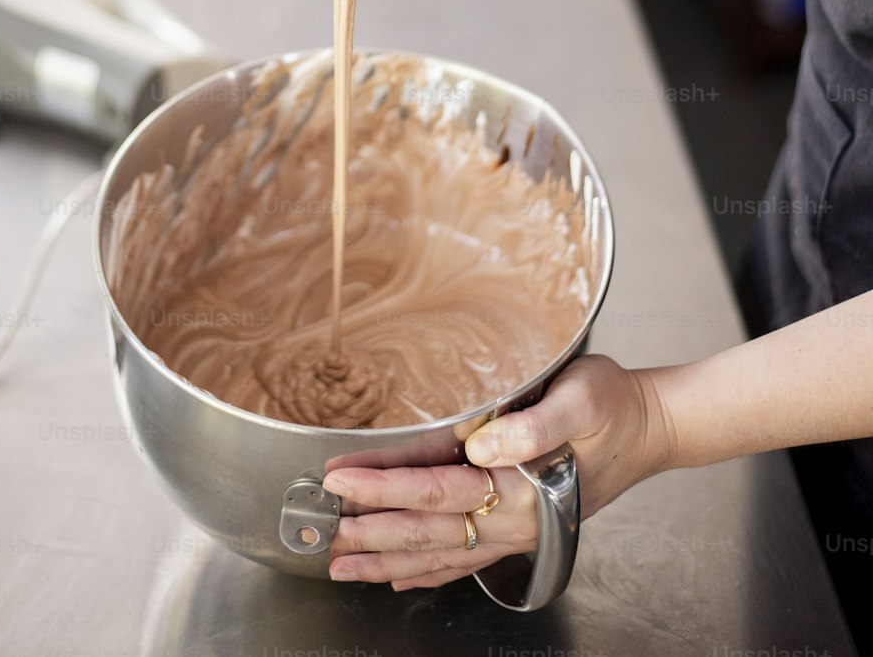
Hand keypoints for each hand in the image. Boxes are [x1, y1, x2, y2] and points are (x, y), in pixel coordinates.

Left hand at [324, 356, 674, 589]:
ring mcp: (519, 531)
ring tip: (343, 565)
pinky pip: (465, 560)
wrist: (652, 427)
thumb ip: (534, 424)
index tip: (342, 479)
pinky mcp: (522, 528)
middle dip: (372, 533)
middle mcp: (517, 519)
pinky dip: (427, 572)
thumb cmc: (616, 405)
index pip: (437, 491)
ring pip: (440, 553)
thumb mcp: (583, 399)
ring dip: (388, 561)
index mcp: (524, 488)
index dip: (385, 487)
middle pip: (428, 531)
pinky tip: (400, 577)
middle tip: (324, 533)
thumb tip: (481, 443)